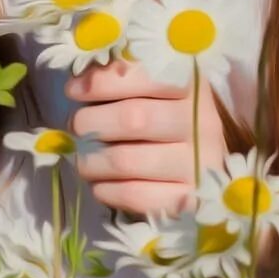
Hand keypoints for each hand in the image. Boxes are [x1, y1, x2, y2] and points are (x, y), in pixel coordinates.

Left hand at [68, 56, 228, 216]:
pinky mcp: (190, 201)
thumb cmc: (167, 118)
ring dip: (90, 160)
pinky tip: (100, 183)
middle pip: (132, 119)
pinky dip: (106, 190)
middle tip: (77, 127)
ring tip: (82, 157)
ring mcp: (200, 165)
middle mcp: (203, 122)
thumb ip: (122, 76)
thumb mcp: (154, 88)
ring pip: (126, 160)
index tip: (73, 90)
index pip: (143, 76)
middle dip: (90, 123)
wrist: (204, 167)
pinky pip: (134, 195)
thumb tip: (79, 84)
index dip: (101, 82)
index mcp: (193, 84)